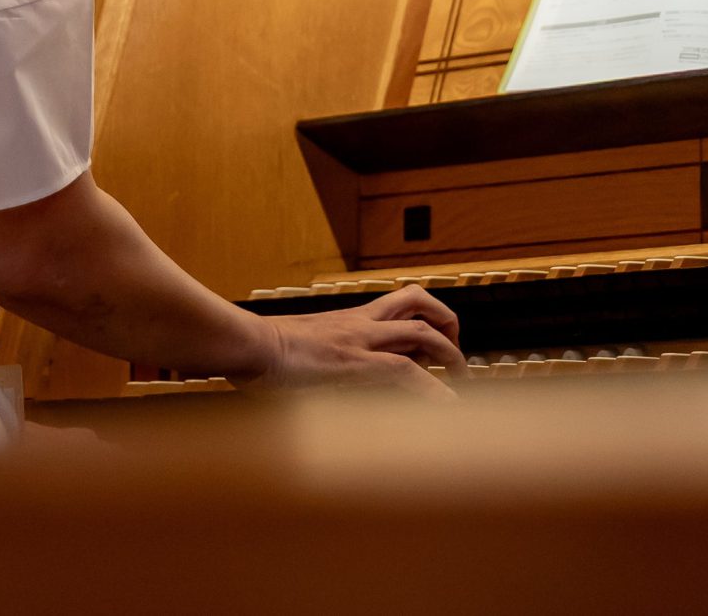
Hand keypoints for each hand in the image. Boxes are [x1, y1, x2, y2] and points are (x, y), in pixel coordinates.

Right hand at [239, 285, 466, 395]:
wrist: (245, 344)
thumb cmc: (256, 350)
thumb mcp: (292, 350)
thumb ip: (307, 359)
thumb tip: (301, 380)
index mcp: (346, 319)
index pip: (396, 303)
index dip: (422, 316)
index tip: (431, 346)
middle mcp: (359, 322)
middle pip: (417, 301)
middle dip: (447, 324)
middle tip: (456, 357)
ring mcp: (359, 340)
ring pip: (422, 333)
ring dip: (451, 356)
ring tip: (462, 383)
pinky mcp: (356, 363)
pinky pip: (406, 371)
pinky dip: (433, 389)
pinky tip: (447, 406)